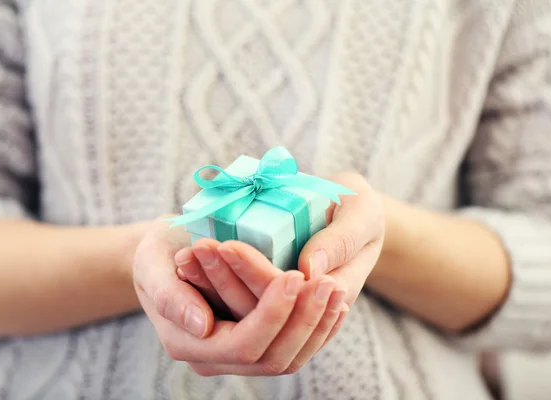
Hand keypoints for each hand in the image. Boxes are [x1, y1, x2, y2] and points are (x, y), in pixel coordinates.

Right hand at [133, 218, 344, 375]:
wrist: (165, 257)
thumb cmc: (157, 253)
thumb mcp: (150, 263)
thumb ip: (169, 295)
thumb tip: (200, 325)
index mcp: (188, 342)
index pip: (243, 344)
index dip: (272, 314)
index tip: (294, 276)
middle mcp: (215, 357)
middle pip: (273, 357)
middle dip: (304, 321)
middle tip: (328, 283)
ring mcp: (237, 353)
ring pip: (289, 357)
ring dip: (317, 325)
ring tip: (337, 289)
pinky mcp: (257, 341)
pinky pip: (294, 346)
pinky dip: (319, 327)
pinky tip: (337, 303)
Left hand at [179, 171, 383, 318]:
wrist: (350, 217)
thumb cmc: (359, 209)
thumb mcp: (362, 213)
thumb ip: (342, 240)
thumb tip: (309, 270)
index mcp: (335, 293)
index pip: (287, 295)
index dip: (254, 273)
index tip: (226, 244)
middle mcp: (306, 312)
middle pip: (258, 312)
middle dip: (224, 279)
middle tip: (198, 247)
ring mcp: (285, 311)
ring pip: (242, 313)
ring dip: (212, 284)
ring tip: (188, 255)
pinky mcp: (265, 301)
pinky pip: (235, 304)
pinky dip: (210, 284)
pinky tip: (189, 264)